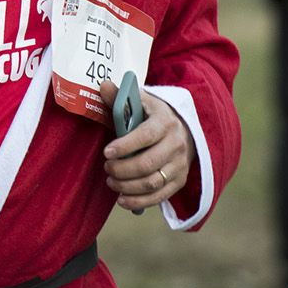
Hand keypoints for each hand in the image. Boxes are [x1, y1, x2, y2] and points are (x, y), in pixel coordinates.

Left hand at [98, 81, 195, 211]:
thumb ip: (120, 97)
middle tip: (107, 168)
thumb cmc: (154, 116)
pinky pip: (160, 197)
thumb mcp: (141, 102)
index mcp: (165, 122)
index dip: (125, 146)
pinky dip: (139, 202)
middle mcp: (176, 144)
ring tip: (111, 182)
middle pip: (148, 163)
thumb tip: (102, 85)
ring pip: (153, 182)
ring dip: (128, 186)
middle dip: (123, 169)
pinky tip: (122, 199)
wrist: (184, 129)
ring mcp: (180, 165)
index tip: (107, 152)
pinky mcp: (180, 181)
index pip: (146, 136)